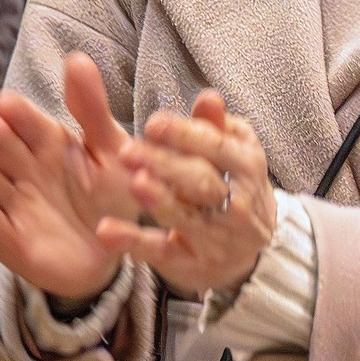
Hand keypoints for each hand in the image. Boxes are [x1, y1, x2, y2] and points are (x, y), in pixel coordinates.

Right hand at [0, 52, 137, 301]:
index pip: (30, 124)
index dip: (18, 114)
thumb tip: (77, 58)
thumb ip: (93, 110)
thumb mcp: (111, 151)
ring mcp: (13, 204)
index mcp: (49, 145)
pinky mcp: (9, 240)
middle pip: (5, 150)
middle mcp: (25, 171)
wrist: (110, 253)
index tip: (4, 100)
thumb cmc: (111, 195)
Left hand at [100, 92, 275, 297]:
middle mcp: (238, 205)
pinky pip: (161, 251)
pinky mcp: (191, 263)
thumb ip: (214, 128)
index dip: (187, 135)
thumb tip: (208, 97)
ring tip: (135, 182)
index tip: (154, 124)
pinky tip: (106, 230)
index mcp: (248, 168)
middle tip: (128, 151)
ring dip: (160, 200)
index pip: (219, 148)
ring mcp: (217, 237)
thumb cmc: (233, 190)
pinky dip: (133, 242)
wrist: (252, 251)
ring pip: (186, 217)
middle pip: (202, 182)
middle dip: (166, 164)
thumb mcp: (232, 156)